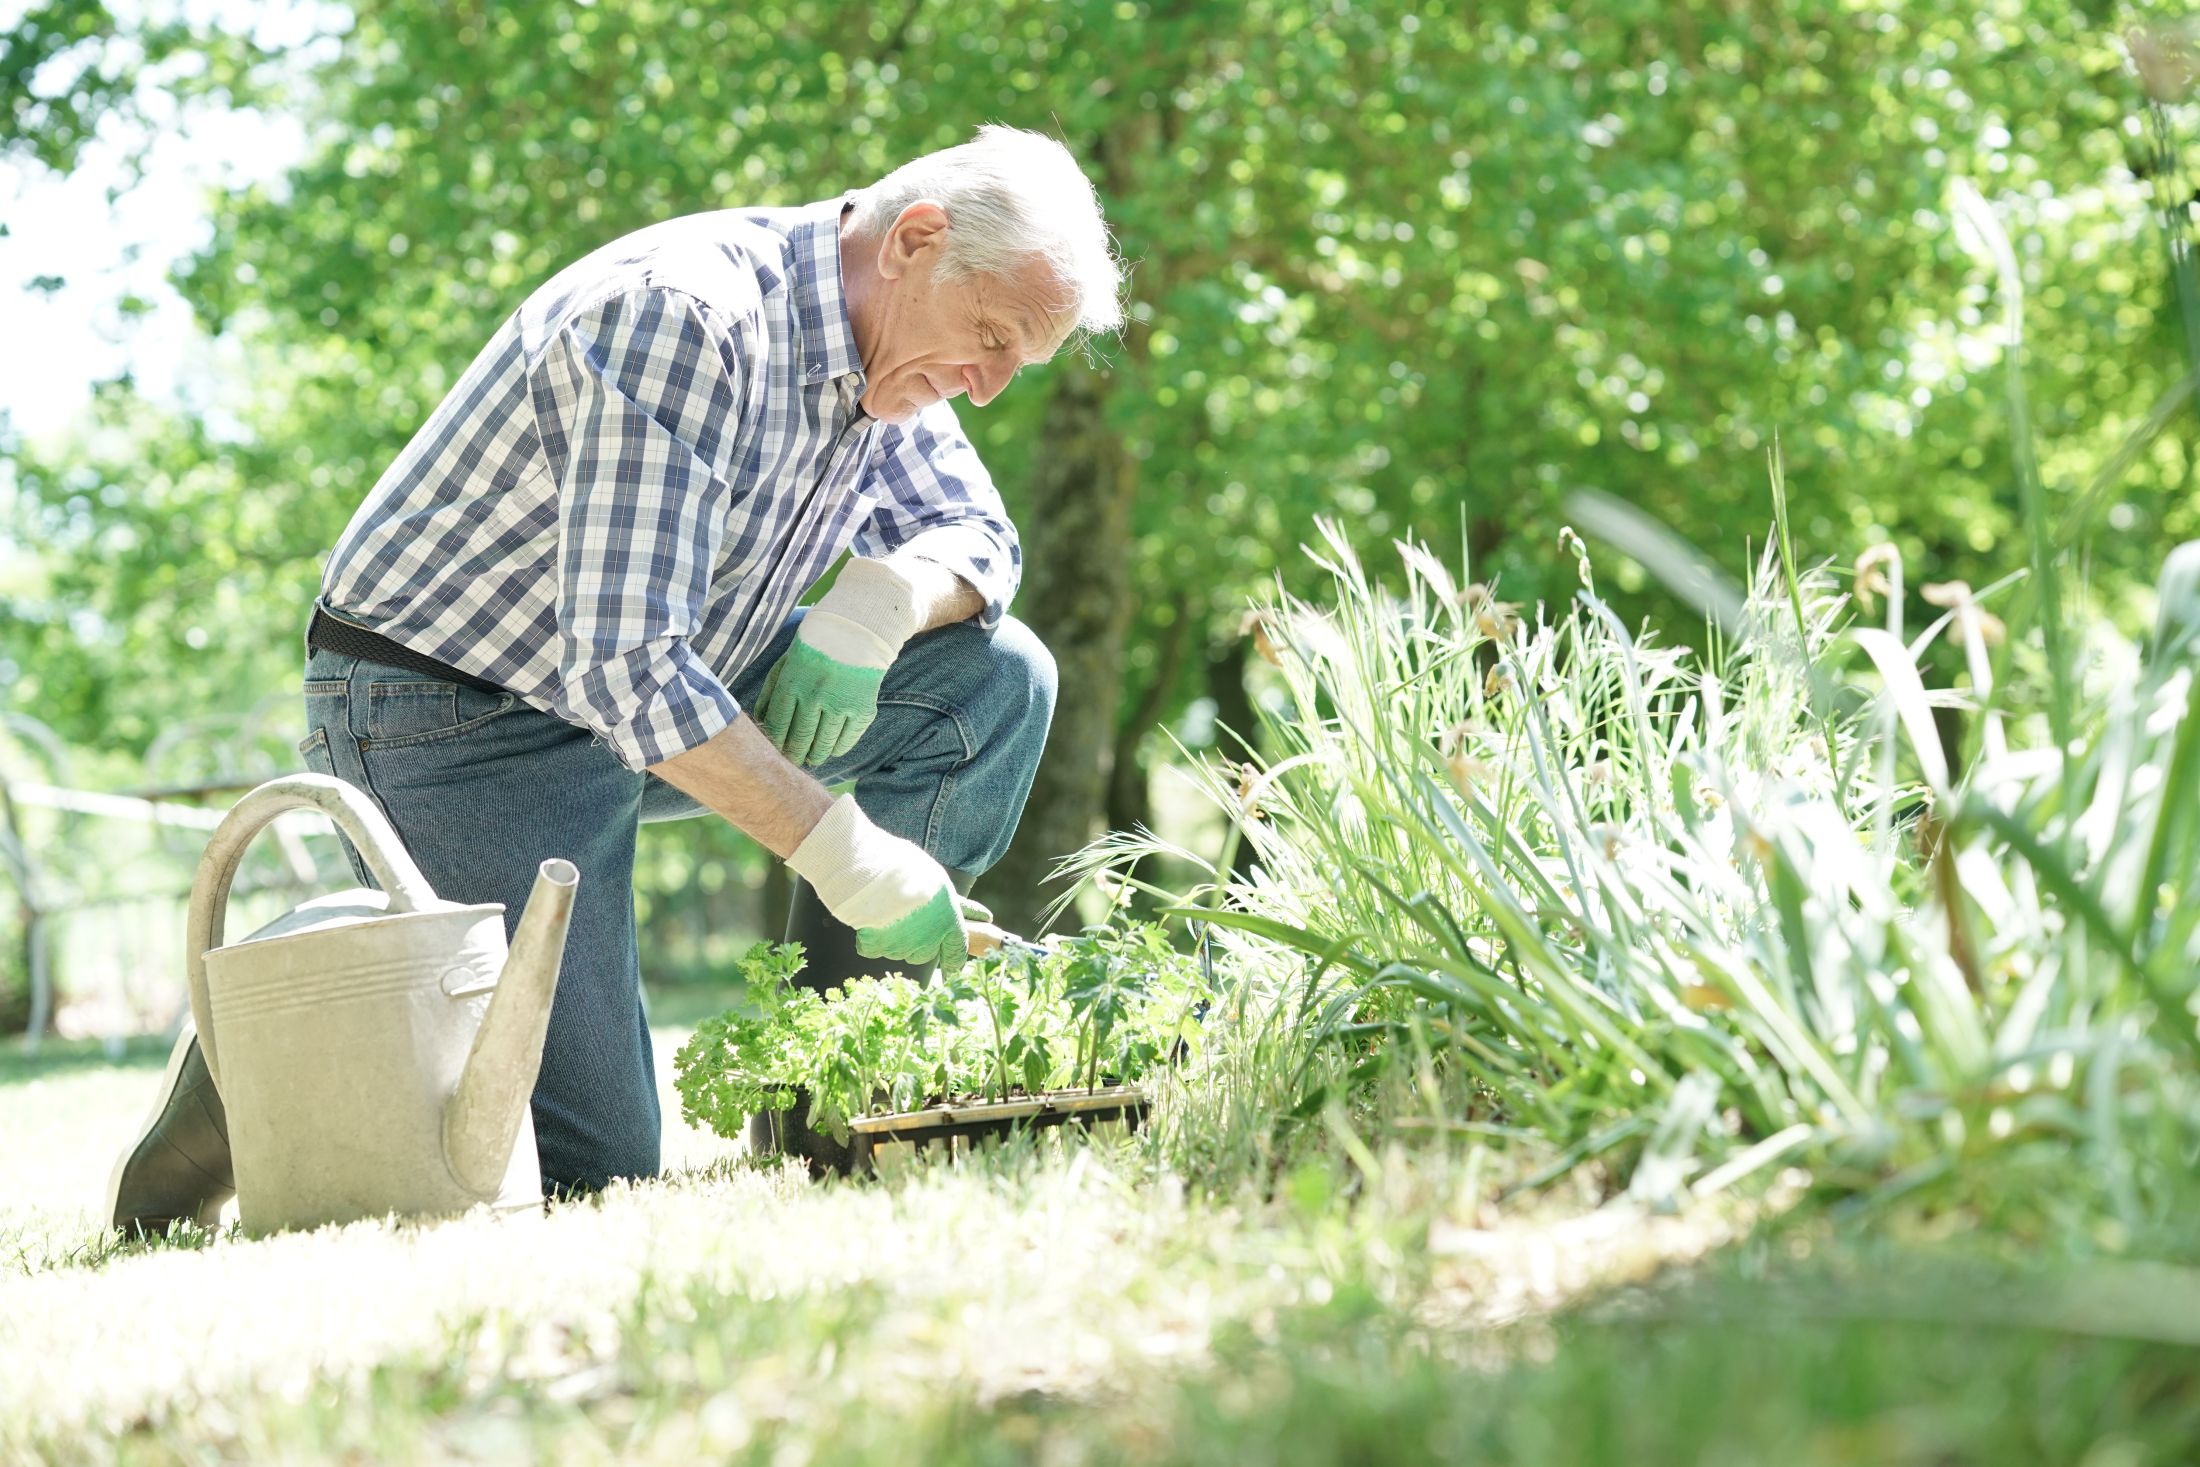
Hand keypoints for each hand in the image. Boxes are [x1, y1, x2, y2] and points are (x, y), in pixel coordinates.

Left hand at [756, 558, 919, 766]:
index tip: (774, 752)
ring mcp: (840, 704)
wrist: (859, 630)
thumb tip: (760, 722)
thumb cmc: (815, 646)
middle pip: (799, 739)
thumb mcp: (786, 662)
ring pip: (823, 744)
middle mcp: (815, 696)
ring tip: (812, 758)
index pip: (777, 724)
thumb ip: (770, 692)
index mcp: (793, 683)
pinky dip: (838, 749)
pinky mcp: (862, 709)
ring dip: (816, 755)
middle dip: (794, 755)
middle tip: (793, 760)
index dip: (774, 743)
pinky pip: (847, 740)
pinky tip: (832, 749)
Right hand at [786, 794, 986, 971]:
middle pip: (925, 954)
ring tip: (886, 912)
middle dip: (919, 942)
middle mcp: (928, 941)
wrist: (876, 877)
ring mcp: (901, 947)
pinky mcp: (876, 948)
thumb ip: (941, 899)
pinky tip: (869, 921)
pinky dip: (871, 938)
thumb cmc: (909, 871)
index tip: (953, 969)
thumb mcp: (936, 880)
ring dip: (895, 938)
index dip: (954, 962)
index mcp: (948, 922)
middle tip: (909, 920)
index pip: (956, 951)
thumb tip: (944, 903)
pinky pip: (874, 948)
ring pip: (899, 951)